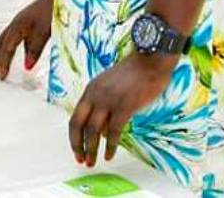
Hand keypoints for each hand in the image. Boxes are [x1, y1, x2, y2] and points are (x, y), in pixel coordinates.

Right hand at [0, 0, 53, 80]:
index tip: (2, 77)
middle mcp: (15, 24)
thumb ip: (35, 49)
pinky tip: (16, 54)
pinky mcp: (25, 22)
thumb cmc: (52, 10)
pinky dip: (8, 47)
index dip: (4, 63)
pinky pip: (12, 37)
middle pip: (0, 43)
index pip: (7, 48)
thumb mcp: (45, 32)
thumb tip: (27, 67)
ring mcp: (19, 22)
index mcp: (17, 26)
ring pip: (4, 40)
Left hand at [68, 52, 175, 166]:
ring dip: (92, 149)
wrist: (149, 60)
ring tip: (93, 162)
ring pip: (93, 131)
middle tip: (81, 161)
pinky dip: (110, 147)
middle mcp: (95, 96)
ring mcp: (109, 101)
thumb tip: (100, 127)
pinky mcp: (125, 106)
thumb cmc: (133, 74)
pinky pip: (114, 131)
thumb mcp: (109, 85)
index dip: (74, 137)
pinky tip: (109, 156)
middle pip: (78, 125)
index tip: (76, 150)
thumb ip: (101, 102)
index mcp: (90, 91)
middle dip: (78, 146)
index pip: (75, 117)